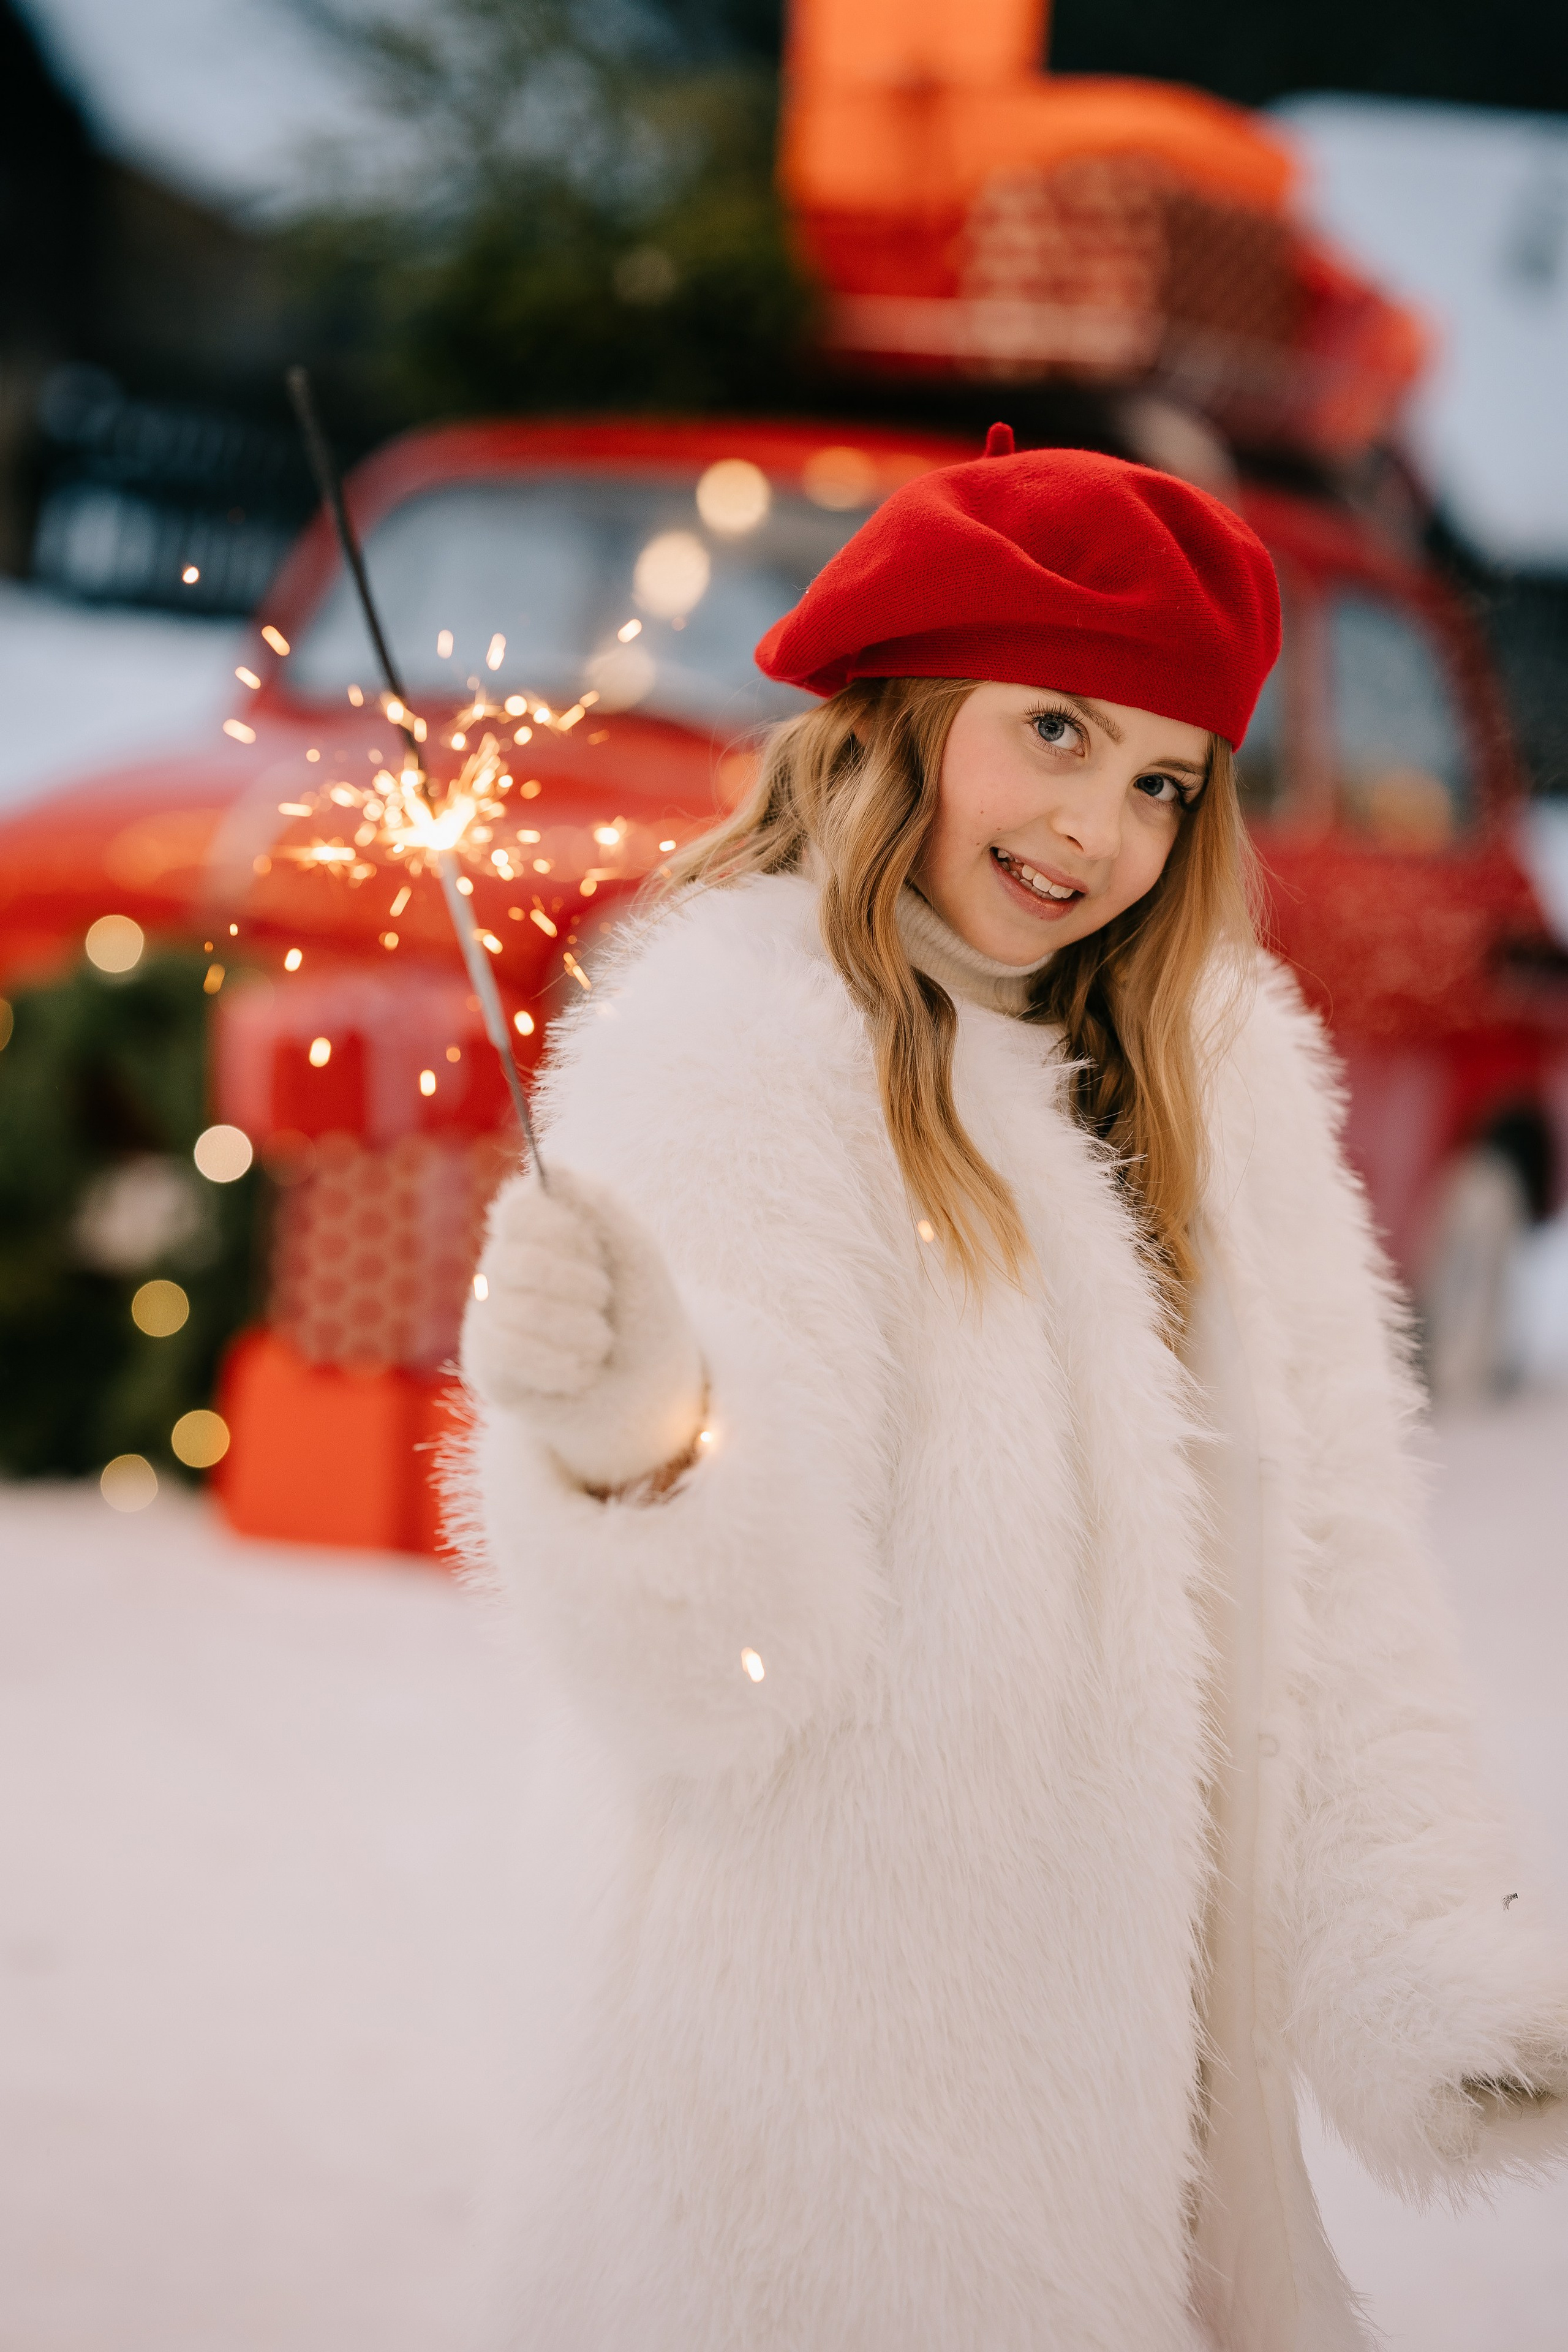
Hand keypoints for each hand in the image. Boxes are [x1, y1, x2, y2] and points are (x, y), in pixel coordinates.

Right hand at [463, 1167, 705, 1492]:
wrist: (648, 1391)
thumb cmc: (641, 1312)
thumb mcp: (637, 1254)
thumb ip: (601, 1206)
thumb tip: (551, 1163)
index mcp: (536, 1229)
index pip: (520, 1207)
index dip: (564, 1230)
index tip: (596, 1250)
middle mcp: (501, 1265)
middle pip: (518, 1262)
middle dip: (583, 1287)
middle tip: (605, 1303)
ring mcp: (488, 1314)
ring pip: (520, 1313)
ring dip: (582, 1333)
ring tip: (599, 1343)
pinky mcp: (485, 1363)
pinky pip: (512, 1356)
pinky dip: (565, 1367)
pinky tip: (581, 1371)